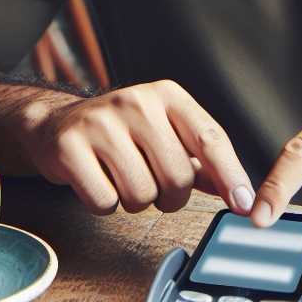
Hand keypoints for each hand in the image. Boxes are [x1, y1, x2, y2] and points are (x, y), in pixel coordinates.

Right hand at [17, 80, 255, 216]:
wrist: (56, 124)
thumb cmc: (121, 135)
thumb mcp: (165, 135)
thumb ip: (202, 162)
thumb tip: (243, 194)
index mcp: (167, 95)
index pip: (210, 138)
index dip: (231, 176)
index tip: (245, 206)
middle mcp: (136, 101)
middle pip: (177, 178)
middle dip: (169, 198)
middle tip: (153, 186)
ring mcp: (100, 122)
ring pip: (141, 195)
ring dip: (135, 202)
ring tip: (121, 179)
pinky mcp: (70, 146)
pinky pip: (105, 201)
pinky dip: (104, 204)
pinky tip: (96, 181)